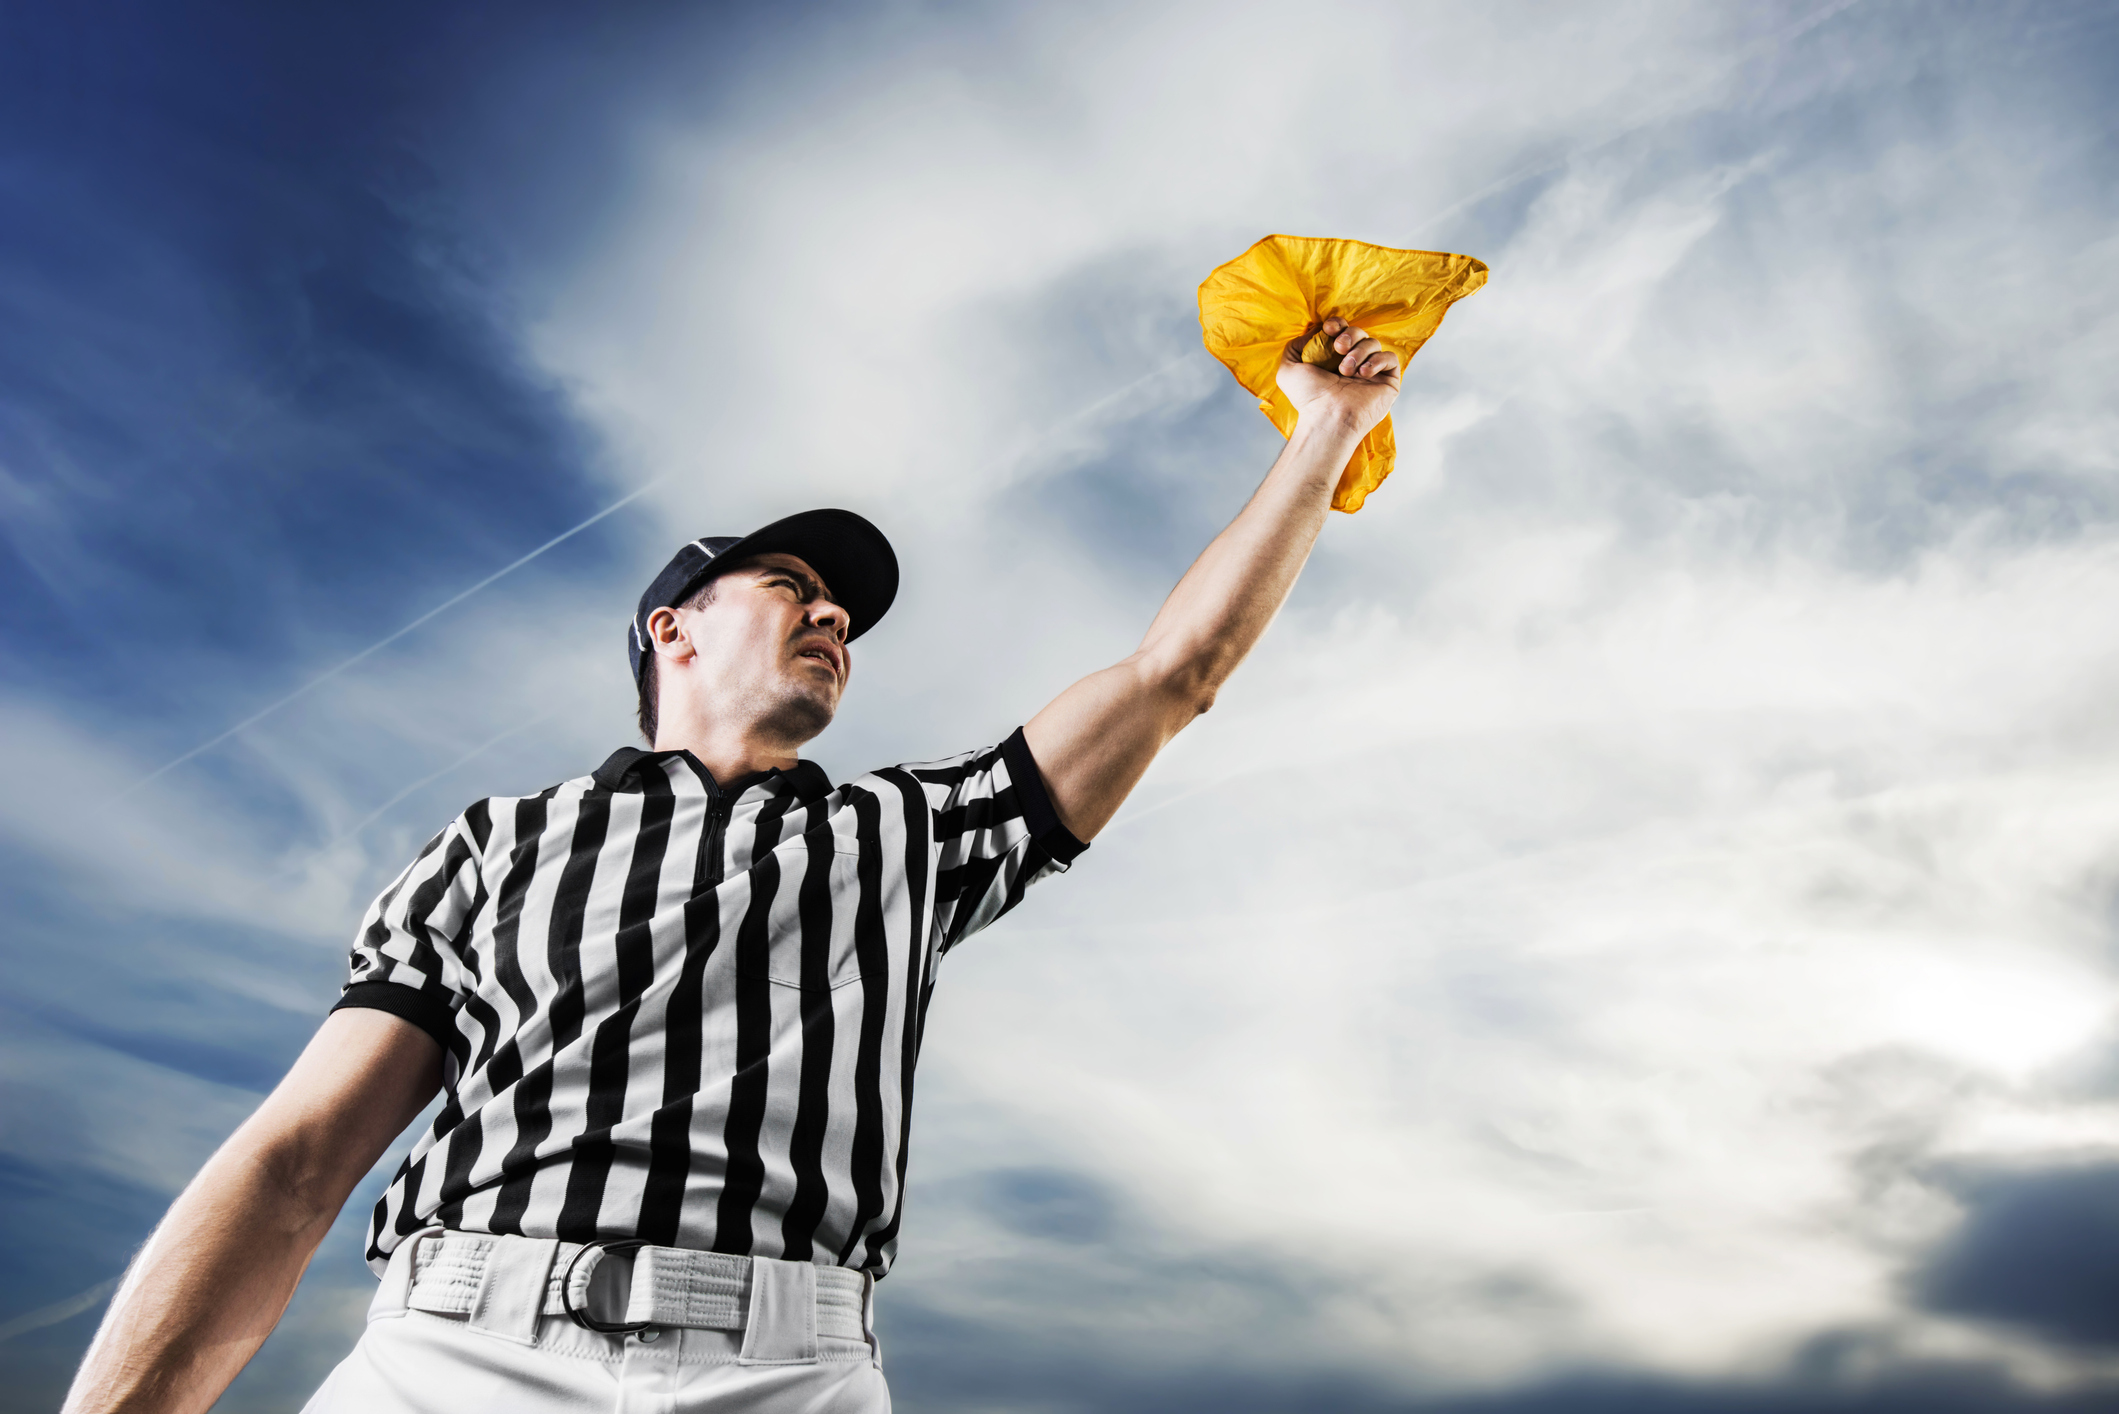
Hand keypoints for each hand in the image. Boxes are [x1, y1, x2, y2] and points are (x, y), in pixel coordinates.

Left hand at [1274, 316, 1400, 437]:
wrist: (1327, 417)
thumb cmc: (1308, 398)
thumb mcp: (1288, 369)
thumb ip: (1295, 347)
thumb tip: (1315, 332)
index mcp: (1333, 359)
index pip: (1342, 330)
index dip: (1337, 324)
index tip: (1329, 329)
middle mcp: (1353, 364)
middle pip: (1359, 332)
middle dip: (1349, 334)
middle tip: (1339, 348)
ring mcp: (1371, 373)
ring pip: (1373, 343)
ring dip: (1359, 351)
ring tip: (1346, 370)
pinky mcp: (1388, 381)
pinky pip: (1390, 358)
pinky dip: (1377, 360)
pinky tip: (1363, 374)